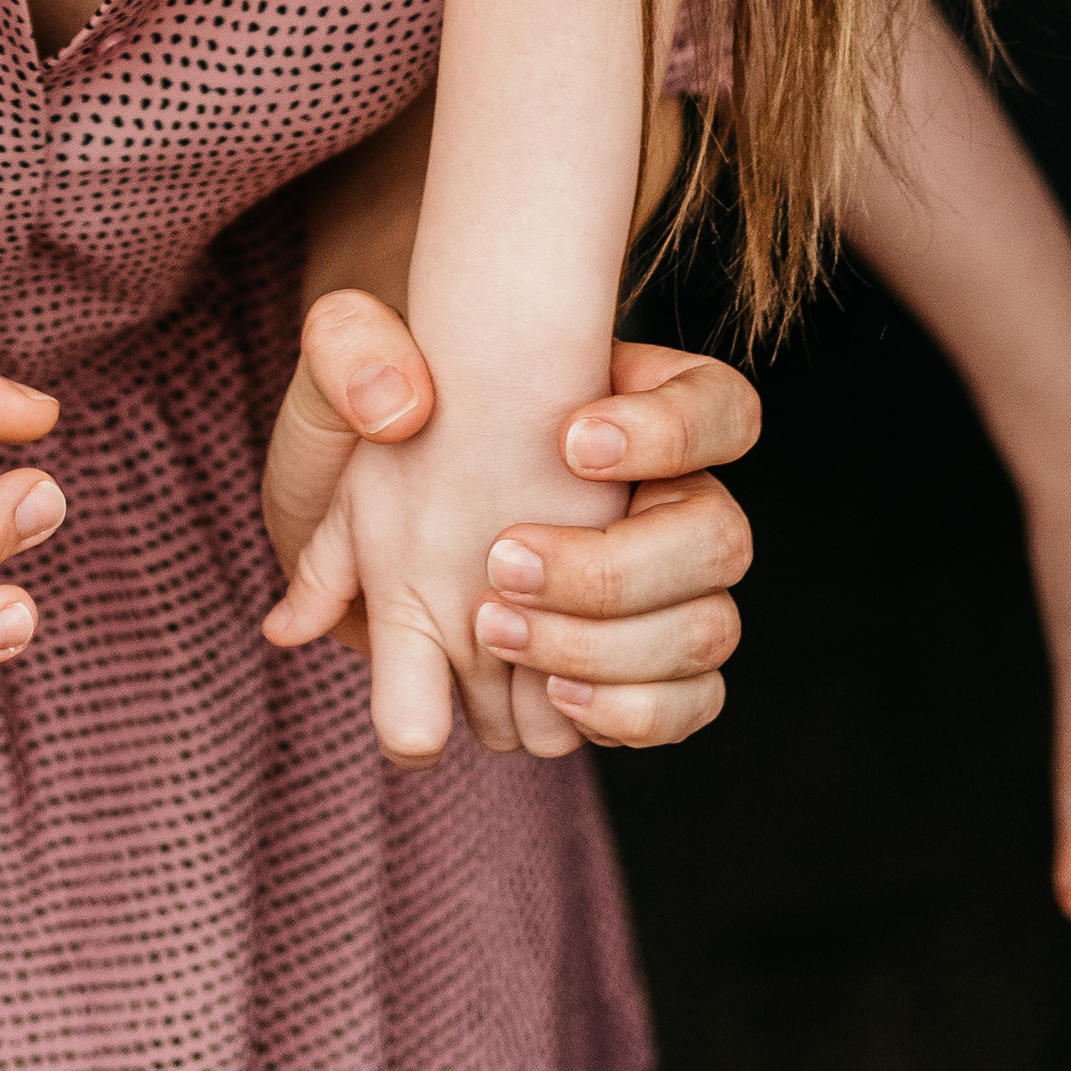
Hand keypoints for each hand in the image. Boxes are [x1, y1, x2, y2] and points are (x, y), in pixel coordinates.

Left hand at [261, 293, 754, 756]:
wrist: (375, 531)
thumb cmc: (377, 439)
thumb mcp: (351, 381)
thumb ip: (350, 358)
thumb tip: (390, 402)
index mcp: (639, 403)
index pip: (720, 408)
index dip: (667, 431)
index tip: (568, 440)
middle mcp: (673, 501)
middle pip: (720, 538)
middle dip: (611, 568)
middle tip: (500, 562)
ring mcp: (673, 592)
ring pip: (705, 632)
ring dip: (604, 647)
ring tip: (499, 633)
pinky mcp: (650, 673)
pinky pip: (690, 705)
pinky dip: (629, 711)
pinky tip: (553, 696)